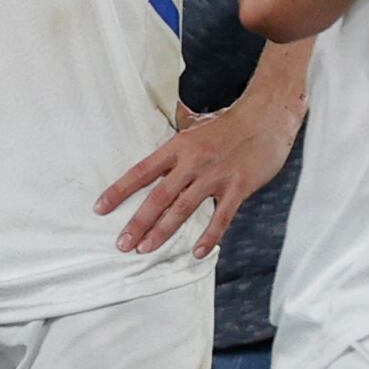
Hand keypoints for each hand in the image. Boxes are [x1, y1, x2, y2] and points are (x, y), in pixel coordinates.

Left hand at [99, 87, 305, 256]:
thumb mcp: (196, 123)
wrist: (268, 116)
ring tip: (146, 249)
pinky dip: (210, 236)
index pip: (141, 172)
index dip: (119, 191)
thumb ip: (176, 131)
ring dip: (163, 231)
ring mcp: (215, 176)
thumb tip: (161, 120)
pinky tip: (198, 252)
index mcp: (178, 147)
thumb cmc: (230, 121)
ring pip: (184, 209)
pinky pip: (221, 217)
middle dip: (138, 222)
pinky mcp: (239, 187)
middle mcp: (192, 162)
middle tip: (122, 244)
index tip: (100, 208)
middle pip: (158, 196)